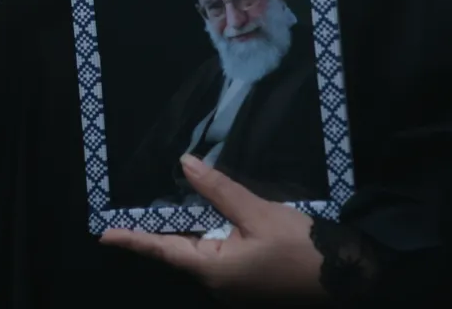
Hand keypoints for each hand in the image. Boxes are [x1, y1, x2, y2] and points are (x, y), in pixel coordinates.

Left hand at [101, 156, 325, 301]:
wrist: (347, 273)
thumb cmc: (301, 245)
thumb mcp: (257, 212)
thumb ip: (219, 190)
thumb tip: (185, 165)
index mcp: (213, 270)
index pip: (162, 250)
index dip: (133, 239)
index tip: (104, 233)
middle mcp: (218, 284)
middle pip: (181, 251)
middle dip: (161, 229)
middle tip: (134, 209)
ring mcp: (234, 286)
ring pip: (201, 252)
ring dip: (189, 230)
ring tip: (169, 204)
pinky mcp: (249, 283)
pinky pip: (219, 257)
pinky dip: (210, 236)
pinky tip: (209, 215)